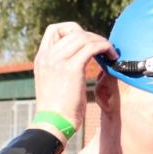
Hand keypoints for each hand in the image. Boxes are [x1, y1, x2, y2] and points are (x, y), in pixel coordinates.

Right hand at [31, 22, 115, 142]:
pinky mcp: (71, 68)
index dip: (72, 30)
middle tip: (101, 48)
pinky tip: (111, 56)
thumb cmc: (56, 109)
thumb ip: (60, 67)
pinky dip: (105, 47)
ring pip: (83, 37)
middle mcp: (47, 56)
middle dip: (91, 35)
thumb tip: (80, 57)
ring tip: (109, 52)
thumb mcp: (53, 82)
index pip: (54, 30)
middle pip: (72, 30)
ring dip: (100, 41)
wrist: (53, 123)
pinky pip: (92, 47)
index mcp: (41, 58)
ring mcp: (58, 61)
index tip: (84, 42)